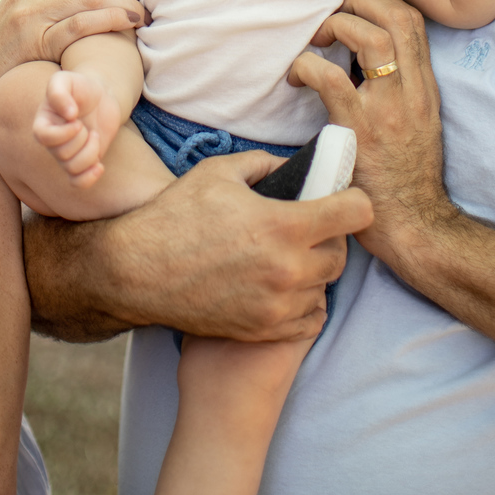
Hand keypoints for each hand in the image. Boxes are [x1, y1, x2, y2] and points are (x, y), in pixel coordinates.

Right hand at [28, 149, 372, 342]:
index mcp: (283, 225)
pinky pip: (310, 317)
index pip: (355, 213)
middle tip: (309, 226)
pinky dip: (303, 300)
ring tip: (288, 254)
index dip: (355, 201)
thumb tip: (295, 166)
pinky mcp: (266, 330)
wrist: (139, 272)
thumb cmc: (176, 216)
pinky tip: (281, 283)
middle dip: (331, 236)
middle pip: (342, 253)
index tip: (346, 199)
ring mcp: (278, 305)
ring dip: (315, 269)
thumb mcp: (220, 172)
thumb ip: (266, 164)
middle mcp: (289, 269)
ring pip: (326, 286)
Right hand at [33, 68, 122, 186]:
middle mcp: (52, 142)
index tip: (77, 119)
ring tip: (94, 135)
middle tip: (85, 124)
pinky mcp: (82, 162)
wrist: (102, 96)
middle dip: (81, 138)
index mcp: (43, 122)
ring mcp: (67, 154)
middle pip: (62, 154)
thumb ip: (58, 91)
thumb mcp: (66, 79)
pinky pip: (78, 183)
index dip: (62, 133)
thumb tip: (68, 114)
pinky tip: (100, 165)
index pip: (43, 137)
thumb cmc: (81, 86)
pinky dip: (89, 178)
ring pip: (73, 168)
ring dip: (90, 152)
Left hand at [289, 0, 456, 267]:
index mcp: (425, 88)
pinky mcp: (360, 131)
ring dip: (337, 25)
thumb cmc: (407, 180)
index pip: (413, 20)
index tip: (353, 6)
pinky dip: (307, 66)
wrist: (417, 229)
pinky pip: (330, 79)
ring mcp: (388, 110)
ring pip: (370, 37)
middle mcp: (413, 91)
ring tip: (317, 39)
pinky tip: (297, 76)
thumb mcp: (418, 125)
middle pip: (396, 16)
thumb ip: (399, 91)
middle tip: (331, 13)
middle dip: (359, 0)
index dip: (379, 0)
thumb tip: (360, 60)